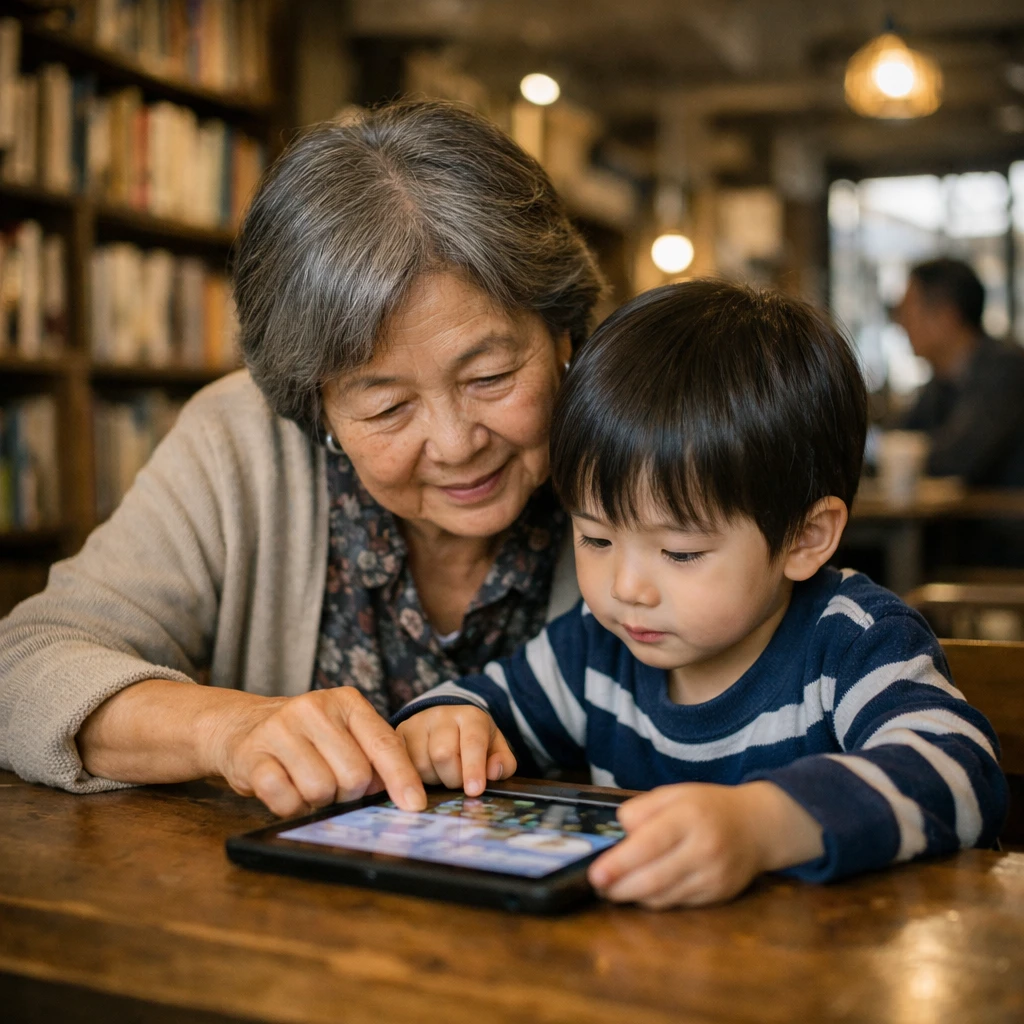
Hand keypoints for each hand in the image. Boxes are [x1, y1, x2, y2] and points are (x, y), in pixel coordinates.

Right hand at [206, 687, 426, 816]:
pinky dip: (290, 806)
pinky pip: (285, 799)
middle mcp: (314, 708)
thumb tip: (404, 793)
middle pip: (354, 776)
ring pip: (321, 790)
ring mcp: (280, 729)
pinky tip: (286, 790)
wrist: (242, 725)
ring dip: (317, 801)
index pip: (384, 744)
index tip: (414, 805)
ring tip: (306, 784)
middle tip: (332, 784)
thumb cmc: (306, 736)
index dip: (402, 778)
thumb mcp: (344, 731)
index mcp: (346, 701)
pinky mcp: (251, 755)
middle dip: (348, 793)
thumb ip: (374, 753)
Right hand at [396, 705, 516, 795]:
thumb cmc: (475, 743)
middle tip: (459, 783)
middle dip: (453, 778)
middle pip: (443, 755)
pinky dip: (414, 778)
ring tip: (442, 775)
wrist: (447, 724)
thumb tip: (493, 772)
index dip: (474, 767)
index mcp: (471, 717)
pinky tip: (425, 775)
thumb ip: (503, 763)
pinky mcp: (398, 734)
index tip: (475, 790)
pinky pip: (403, 766)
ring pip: (420, 764)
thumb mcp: (496, 750)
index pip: (472, 742)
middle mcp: (441, 715)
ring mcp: (417, 723)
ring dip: (433, 780)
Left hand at [587, 781, 823, 908]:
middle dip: (619, 887)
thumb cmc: (708, 806)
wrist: (758, 826)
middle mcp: (703, 849)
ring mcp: (713, 876)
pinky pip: (677, 904)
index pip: (650, 843)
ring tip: (613, 889)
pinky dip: (654, 900)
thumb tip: (620, 831)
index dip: (620, 862)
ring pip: (664, 897)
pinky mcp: (718, 895)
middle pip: (654, 877)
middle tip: (597, 885)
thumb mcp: (675, 793)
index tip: (596, 873)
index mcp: (689, 816)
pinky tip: (641, 891)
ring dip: (632, 897)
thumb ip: (644, 808)